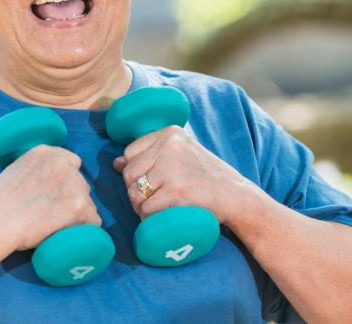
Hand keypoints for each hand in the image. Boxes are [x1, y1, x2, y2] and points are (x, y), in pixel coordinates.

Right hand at [0, 145, 100, 250]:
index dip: (66, 182)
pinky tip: (67, 236)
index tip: (58, 197)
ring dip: (76, 216)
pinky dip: (84, 231)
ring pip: (87, 204)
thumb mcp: (16, 173)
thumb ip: (36, 172)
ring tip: (54, 228)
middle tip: (52, 217)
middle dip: (72, 200)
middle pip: (81, 185)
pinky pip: (93, 222)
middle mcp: (63, 164)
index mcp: (46, 152)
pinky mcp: (78, 207)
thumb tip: (49, 185)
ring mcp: (72, 184)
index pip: (72, 162)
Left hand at [112, 125, 257, 227]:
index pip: (130, 152)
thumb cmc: (206, 178)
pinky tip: (164, 217)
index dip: (137, 173)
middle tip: (156, 200)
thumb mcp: (181, 155)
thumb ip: (151, 155)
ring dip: (142, 207)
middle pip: (129, 174)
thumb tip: (115, 163)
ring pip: (134, 193)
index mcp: (170, 132)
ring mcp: (172, 168)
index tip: (155, 182)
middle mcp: (169, 145)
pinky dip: (150, 219)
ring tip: (159, 208)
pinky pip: (146, 210)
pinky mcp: (175, 191)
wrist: (236, 196)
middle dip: (136, 192)